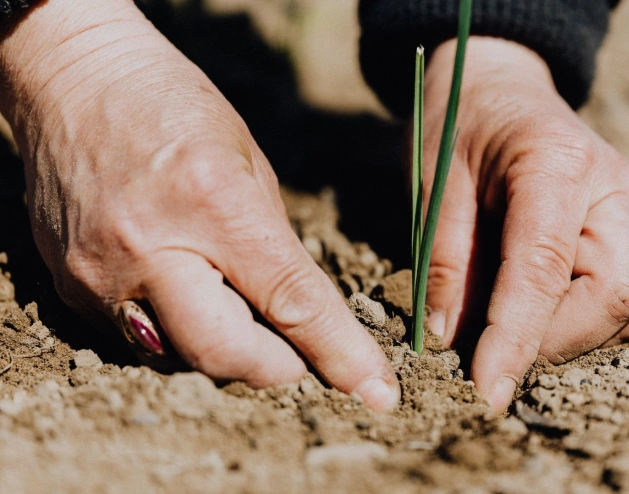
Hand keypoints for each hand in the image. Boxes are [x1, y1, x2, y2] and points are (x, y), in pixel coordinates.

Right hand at [0, 0, 398, 410]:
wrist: (74, 81)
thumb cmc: (174, 107)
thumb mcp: (249, 163)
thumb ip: (275, 245)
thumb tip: (302, 315)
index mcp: (214, 203)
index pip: (291, 302)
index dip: (340, 355)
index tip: (376, 393)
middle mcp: (151, 248)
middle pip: (227, 355)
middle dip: (277, 368)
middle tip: (297, 354)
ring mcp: (101, 274)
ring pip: (181, 358)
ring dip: (225, 350)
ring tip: (235, 306)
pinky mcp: (69, 287)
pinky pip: (138, 341)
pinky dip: (176, 332)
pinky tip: (184, 291)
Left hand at [422, 37, 628, 412]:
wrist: (498, 86)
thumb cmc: (459, 125)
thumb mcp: (433, 183)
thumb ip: (444, 259)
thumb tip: (450, 340)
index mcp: (556, 162)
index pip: (545, 268)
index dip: (516, 338)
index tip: (486, 391)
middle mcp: (611, 188)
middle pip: (619, 295)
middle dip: (557, 341)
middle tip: (495, 350)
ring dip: (574, 335)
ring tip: (513, 325)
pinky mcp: (628, 232)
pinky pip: (627, 297)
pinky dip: (585, 321)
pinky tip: (538, 307)